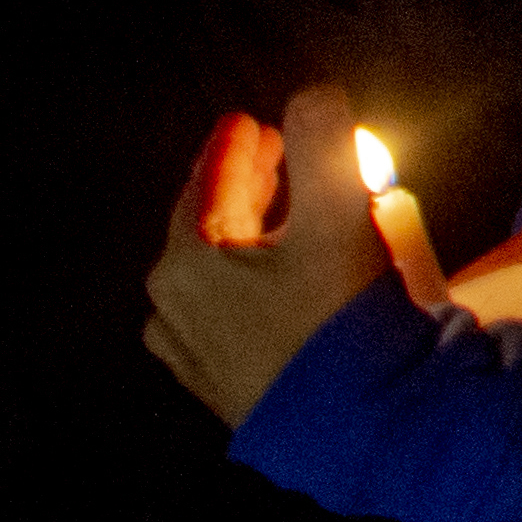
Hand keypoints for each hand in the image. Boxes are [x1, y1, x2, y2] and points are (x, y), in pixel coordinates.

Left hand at [143, 85, 389, 428]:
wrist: (350, 428)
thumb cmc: (340, 319)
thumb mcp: (340, 217)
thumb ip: (326, 140)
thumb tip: (314, 92)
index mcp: (188, 259)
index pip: (210, 176)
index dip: (237, 141)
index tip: (255, 121)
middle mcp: (171, 304)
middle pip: (208, 222)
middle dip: (244, 185)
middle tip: (276, 156)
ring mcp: (187, 349)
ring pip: (212, 269)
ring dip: (246, 235)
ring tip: (286, 218)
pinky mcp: (214, 382)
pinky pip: (221, 311)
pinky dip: (246, 282)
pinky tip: (278, 285)